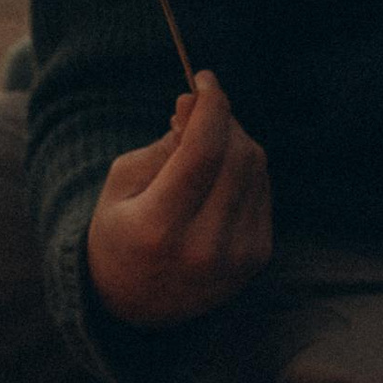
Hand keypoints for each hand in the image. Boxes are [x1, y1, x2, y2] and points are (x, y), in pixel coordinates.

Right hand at [85, 72, 272, 328]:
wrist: (134, 305)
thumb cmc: (119, 233)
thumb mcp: (122, 183)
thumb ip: (165, 143)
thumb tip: (198, 103)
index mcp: (160, 228)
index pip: (203, 151)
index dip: (210, 105)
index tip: (204, 78)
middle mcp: (204, 247)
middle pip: (237, 155)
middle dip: (223, 119)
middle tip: (200, 109)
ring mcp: (237, 257)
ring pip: (256, 169)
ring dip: (235, 141)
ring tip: (204, 144)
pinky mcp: (257, 258)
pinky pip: (263, 190)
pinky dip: (245, 169)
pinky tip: (219, 174)